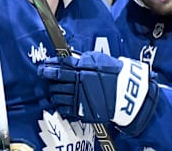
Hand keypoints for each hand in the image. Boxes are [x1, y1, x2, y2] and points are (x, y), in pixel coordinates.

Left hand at [38, 52, 158, 135]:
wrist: (128, 94)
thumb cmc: (115, 73)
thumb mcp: (99, 59)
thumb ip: (82, 59)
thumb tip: (70, 60)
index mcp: (82, 69)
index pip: (60, 66)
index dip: (50, 65)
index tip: (44, 65)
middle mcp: (78, 83)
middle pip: (56, 80)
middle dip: (48, 76)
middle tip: (43, 73)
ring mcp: (79, 98)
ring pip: (57, 94)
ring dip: (53, 90)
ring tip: (52, 87)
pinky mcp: (82, 111)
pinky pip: (64, 108)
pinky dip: (59, 104)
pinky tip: (60, 100)